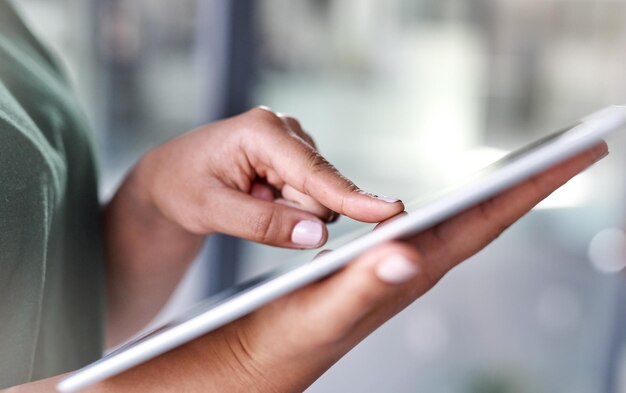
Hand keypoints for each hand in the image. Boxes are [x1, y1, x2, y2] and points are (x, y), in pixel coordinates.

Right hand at [98, 143, 606, 391]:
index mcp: (401, 280)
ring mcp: (390, 275)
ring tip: (525, 175)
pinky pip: (425, 235)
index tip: (568, 157)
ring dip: (494, 200)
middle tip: (569, 152)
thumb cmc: (275, 341)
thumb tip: (407, 255)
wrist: (246, 362)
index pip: (476, 228)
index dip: (522, 192)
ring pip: (457, 230)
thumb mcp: (314, 316)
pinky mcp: (371, 274)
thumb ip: (359, 289)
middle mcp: (405, 276)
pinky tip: (454, 208)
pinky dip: (451, 214)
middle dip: (525, 188)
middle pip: (479, 225)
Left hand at [104, 107, 402, 344]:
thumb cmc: (180, 186)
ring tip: (250, 201)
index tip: (389, 213)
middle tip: (250, 208)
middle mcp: (285, 130)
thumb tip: (317, 235)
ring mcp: (293, 143)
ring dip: (289, 212)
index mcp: (262, 131)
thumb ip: (264, 225)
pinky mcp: (296, 158)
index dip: (351, 197)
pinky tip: (259, 198)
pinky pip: (309, 197)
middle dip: (295, 213)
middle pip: (320, 190)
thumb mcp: (211, 210)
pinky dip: (288, 208)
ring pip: (317, 198)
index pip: (315, 173)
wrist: (170, 177)